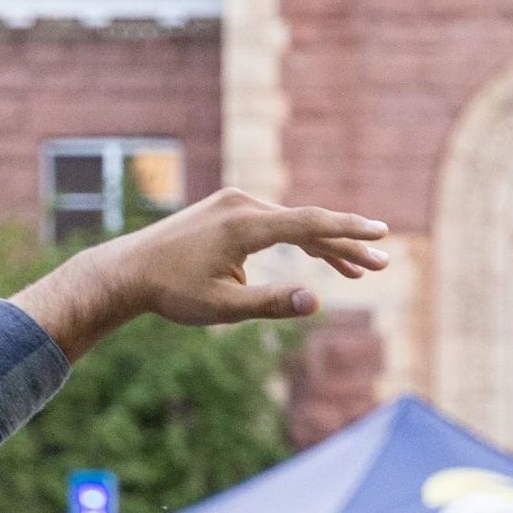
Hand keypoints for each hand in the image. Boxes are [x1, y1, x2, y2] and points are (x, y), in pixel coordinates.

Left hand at [74, 189, 391, 333]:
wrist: (129, 270)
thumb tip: (315, 301)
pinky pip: (276, 224)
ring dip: (326, 246)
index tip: (380, 234)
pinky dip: (299, 240)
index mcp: (244, 224)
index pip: (309, 223)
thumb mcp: (223, 307)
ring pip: (294, 223)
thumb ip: (271, 303)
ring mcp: (236, 204)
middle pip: (308, 222)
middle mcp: (243, 205)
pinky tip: (320, 259)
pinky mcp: (230, 211)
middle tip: (383, 262)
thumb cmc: (173, 292)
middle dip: (346, 245)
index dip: (348, 231)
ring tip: (359, 270)